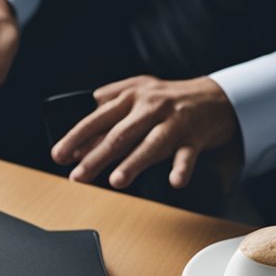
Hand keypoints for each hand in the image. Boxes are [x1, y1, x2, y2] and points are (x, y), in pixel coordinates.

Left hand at [51, 75, 239, 189]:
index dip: (76, 137)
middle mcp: (151, 107)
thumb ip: (106, 112)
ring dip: (134, 163)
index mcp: (130, 97)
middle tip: (78, 176)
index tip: (59, 156)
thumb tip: (78, 143)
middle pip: (120, 134)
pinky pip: (187, 155)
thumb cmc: (167, 99)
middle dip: (97, 156)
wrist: (215, 97)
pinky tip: (174, 181)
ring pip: (151, 144)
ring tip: (116, 180)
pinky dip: (181, 168)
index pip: (97, 118)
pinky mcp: (195, 137)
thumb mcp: (135, 94)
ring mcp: (173, 122)